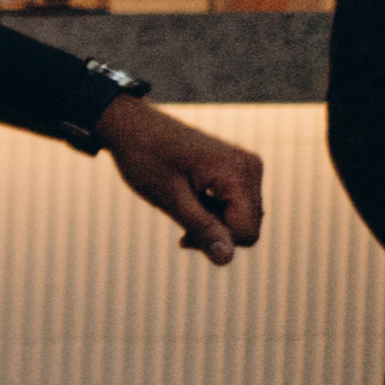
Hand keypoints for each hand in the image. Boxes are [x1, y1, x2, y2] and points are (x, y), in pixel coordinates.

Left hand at [99, 94, 264, 263]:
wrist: (133, 125)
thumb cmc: (145, 158)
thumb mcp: (170, 199)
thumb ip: (201, 229)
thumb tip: (226, 260)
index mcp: (238, 172)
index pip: (246, 232)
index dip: (215, 241)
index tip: (183, 233)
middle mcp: (251, 167)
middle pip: (248, 227)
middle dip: (215, 232)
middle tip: (180, 219)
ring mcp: (248, 166)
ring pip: (243, 218)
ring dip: (213, 222)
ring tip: (183, 205)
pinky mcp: (239, 169)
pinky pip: (238, 205)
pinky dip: (215, 211)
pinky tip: (191, 200)